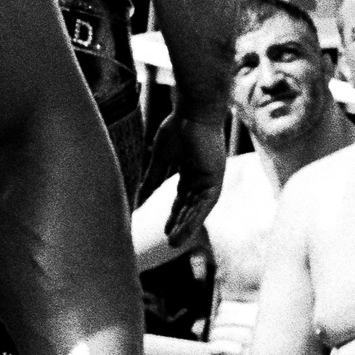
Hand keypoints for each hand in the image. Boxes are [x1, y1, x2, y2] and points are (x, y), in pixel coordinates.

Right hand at [158, 110, 229, 248]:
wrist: (193, 111)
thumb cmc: (178, 128)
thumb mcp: (161, 158)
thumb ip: (153, 178)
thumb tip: (139, 196)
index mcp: (191, 169)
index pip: (182, 197)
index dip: (174, 212)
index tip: (164, 227)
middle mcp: (203, 176)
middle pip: (190, 206)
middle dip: (180, 223)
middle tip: (169, 242)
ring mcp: (211, 178)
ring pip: (198, 208)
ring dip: (187, 226)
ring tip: (174, 243)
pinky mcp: (215, 178)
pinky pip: (205, 204)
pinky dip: (194, 218)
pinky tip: (183, 229)